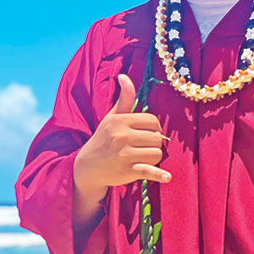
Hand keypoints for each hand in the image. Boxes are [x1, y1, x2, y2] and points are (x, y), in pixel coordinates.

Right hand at [74, 74, 170, 195]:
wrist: (86, 167)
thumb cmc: (103, 139)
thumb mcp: (112, 117)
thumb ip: (123, 98)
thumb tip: (123, 76)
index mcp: (120, 121)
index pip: (153, 122)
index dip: (154, 129)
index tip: (145, 135)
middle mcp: (121, 136)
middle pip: (157, 138)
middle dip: (154, 144)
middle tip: (141, 148)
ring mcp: (124, 154)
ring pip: (157, 154)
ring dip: (154, 158)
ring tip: (141, 158)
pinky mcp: (127, 171)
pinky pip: (148, 170)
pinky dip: (158, 175)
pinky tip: (167, 177)